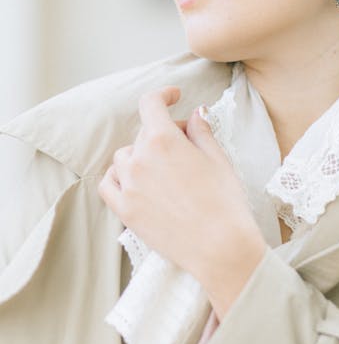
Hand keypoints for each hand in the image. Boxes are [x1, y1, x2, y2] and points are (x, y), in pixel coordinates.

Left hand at [98, 86, 266, 317]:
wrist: (220, 247)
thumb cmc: (225, 203)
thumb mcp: (218, 160)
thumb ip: (201, 132)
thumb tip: (195, 114)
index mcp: (164, 140)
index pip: (151, 104)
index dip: (163, 95)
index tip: (174, 96)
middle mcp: (140, 159)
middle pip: (144, 133)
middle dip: (165, 132)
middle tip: (187, 145)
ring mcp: (128, 185)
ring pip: (125, 157)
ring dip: (141, 155)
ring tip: (164, 168)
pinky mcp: (125, 210)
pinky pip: (108, 184)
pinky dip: (118, 177)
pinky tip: (135, 181)